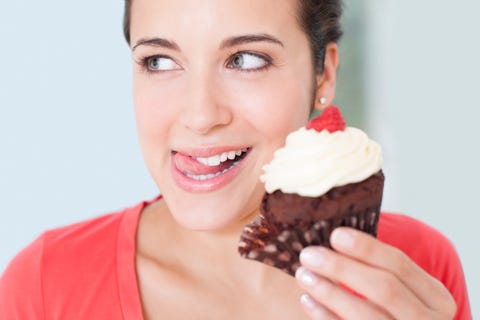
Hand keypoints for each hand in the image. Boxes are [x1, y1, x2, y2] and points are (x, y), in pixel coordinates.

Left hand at [295, 227, 456, 318]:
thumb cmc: (395, 308)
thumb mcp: (403, 288)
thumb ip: (377, 266)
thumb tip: (334, 235)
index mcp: (435, 297)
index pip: (400, 264)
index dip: (366, 248)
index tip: (335, 235)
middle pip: (385, 289)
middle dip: (343, 268)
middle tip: (308, 254)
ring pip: (366, 315)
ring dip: (330, 292)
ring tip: (303, 275)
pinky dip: (325, 316)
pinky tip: (308, 299)